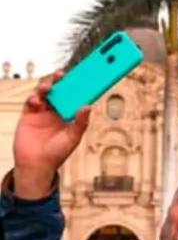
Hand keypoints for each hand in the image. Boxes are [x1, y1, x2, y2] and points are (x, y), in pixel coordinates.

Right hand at [12, 71, 91, 197]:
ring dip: (45, 88)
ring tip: (48, 88)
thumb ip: (81, 122)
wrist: (37, 164)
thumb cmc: (58, 153)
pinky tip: (37, 101)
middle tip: (62, 75)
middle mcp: (55, 111)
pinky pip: (30, 102)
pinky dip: (34, 98)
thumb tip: (88, 106)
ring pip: (43, 94)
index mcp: (68, 115)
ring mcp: (41, 112)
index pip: (73, 98)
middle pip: (58, 92)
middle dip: (59, 82)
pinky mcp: (28, 115)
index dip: (77, 88)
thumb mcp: (73, 138)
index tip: (82, 77)